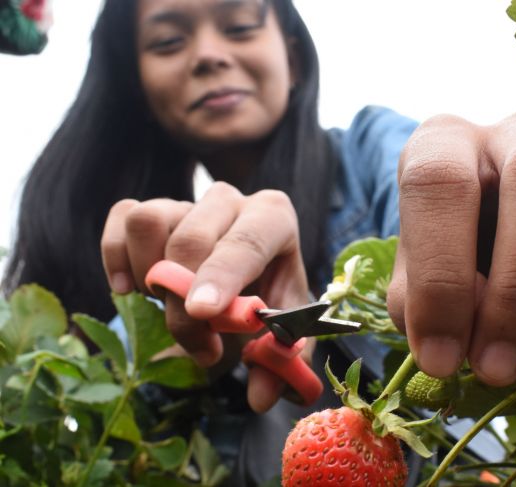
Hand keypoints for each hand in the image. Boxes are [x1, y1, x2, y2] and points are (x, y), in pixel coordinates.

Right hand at [101, 182, 310, 411]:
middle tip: (203, 348)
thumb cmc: (270, 300)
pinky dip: (115, 256)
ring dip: (149, 276)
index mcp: (274, 217)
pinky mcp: (151, 208)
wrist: (246, 281)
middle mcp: (230, 200)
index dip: (222, 276)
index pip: (246, 241)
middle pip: (191, 240)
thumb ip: (282, 362)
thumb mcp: (286, 330)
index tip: (203, 312)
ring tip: (171, 306)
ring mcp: (187, 201)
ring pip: (148, 223)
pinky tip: (127, 289)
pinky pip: (121, 217)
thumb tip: (261, 397)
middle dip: (184, 304)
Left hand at [387, 80, 515, 385]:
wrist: (492, 216)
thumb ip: (426, 293)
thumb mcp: (426, 270)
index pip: (437, 185)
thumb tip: (459, 332)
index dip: (441, 275)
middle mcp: (508, 128)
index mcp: (441, 146)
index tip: (443, 359)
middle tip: (498, 363)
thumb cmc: (454, 248)